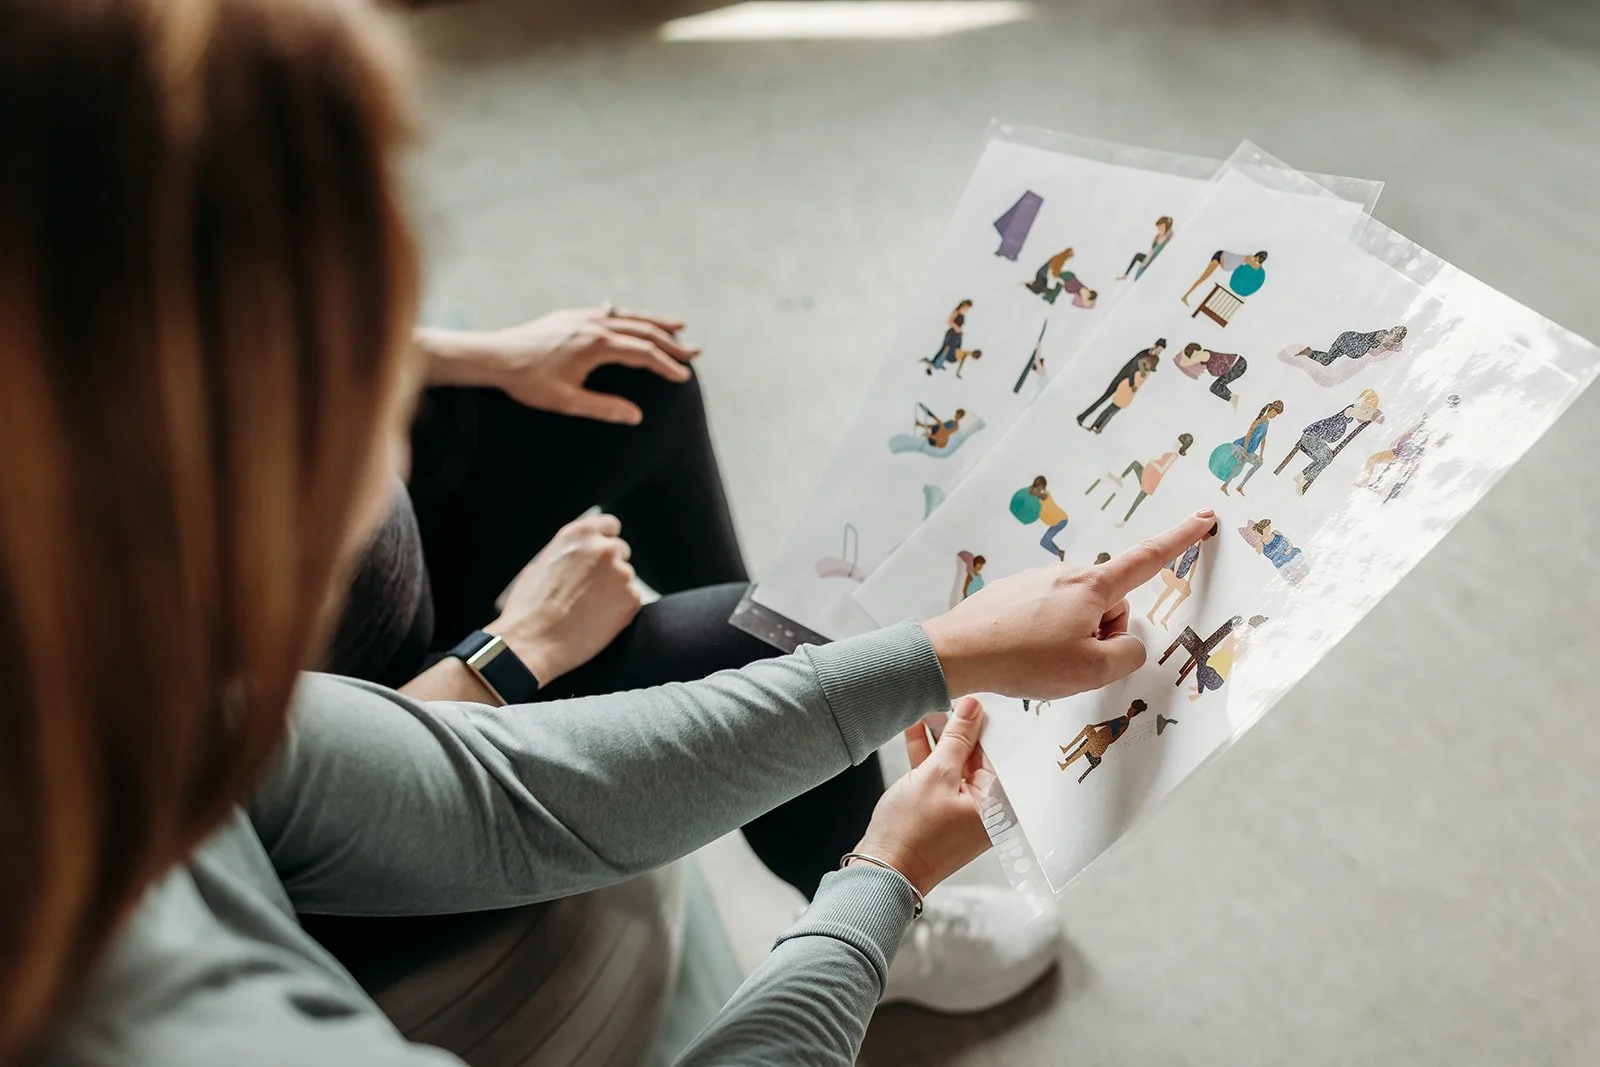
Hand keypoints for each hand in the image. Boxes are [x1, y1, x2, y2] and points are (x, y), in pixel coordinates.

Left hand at [420, 307, 698, 424]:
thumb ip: (604, 407)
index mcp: (597, 345)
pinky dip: (629, 316)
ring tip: (679, 325)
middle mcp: (594, 325)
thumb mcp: (567, 401)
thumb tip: (637, 416)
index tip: (683, 376)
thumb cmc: (528, 382)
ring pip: (628, 316)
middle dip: (671, 342)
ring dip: (655, 322)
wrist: (493, 357)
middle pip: (643, 330)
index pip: (643, 352)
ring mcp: (582, 317)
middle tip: (695, 351)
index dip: (666, 365)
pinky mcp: (570, 316)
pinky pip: (609, 312)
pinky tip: (635, 320)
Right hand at [484, 514, 641, 685]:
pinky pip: (631, 600)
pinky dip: (620, 609)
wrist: (533, 642)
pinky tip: (598, 621)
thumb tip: (578, 556)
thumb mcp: (541, 564)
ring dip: (615, 589)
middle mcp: (604, 549)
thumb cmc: (529, 608)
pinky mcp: (631, 599)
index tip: (602, 555)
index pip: (610, 525)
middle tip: (591, 590)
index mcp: (579, 535)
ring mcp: (621, 573)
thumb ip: (568, 553)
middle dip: (610, 567)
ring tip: (589, 609)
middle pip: (621, 551)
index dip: (605, 541)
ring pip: (626, 577)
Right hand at [850, 698, 992, 895]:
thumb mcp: (936, 775)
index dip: (984, 722)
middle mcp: (986, 807)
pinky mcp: (942, 809)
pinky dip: (928, 755)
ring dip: (939, 737)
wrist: (884, 869)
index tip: (972, 697)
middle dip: (959, 727)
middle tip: (945, 698)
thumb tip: (973, 707)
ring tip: (925, 707)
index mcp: (998, 803)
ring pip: (955, 763)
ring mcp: (963, 809)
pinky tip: (916, 729)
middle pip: (977, 756)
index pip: (998, 752)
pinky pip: (940, 776)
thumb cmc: (912, 832)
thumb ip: (957, 739)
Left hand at [922, 511, 1217, 700]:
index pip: (1148, 559)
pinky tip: (1021, 654)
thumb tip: (1126, 642)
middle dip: (1102, 634)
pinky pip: (1046, 617)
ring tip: (1040, 661)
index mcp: (1092, 585)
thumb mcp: (1092, 671)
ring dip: (1071, 639)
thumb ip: (1128, 655)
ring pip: (1077, 614)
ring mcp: (1036, 580)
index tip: (1203, 518)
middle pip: (1109, 604)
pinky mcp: (1012, 593)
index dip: (1180, 540)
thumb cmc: (1024, 660)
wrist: (957, 652)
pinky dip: (1043, 638)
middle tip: (1073, 662)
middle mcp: (1065, 573)